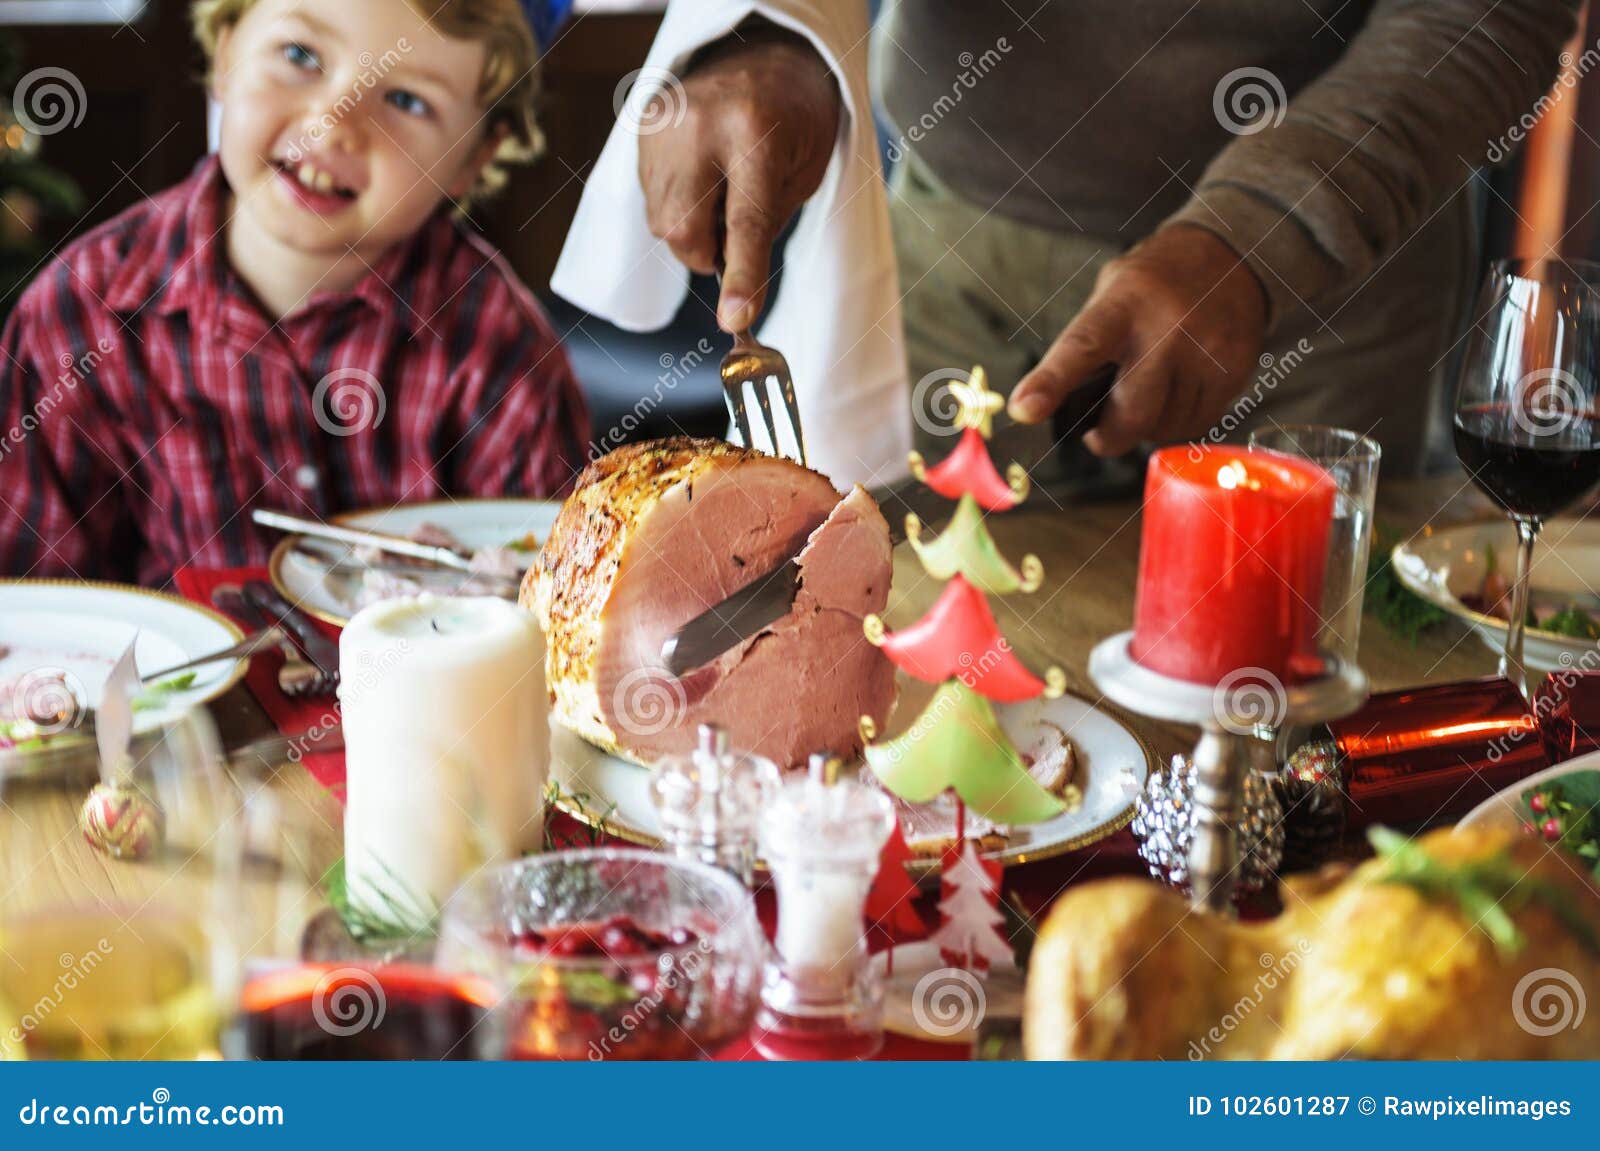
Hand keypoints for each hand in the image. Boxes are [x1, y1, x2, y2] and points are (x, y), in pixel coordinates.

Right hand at [638, 27, 840, 331]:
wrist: (765, 49)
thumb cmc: (798, 116)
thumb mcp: (805, 171)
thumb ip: (767, 225)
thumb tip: (730, 280)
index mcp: (755, 131)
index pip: (745, 222)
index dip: (741, 277)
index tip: (735, 321)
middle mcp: (700, 125)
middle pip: (683, 230)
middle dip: (706, 254)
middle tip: (732, 236)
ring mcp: (665, 124)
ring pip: (661, 221)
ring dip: (692, 229)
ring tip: (721, 190)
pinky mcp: (644, 127)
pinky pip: (651, 197)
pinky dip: (678, 203)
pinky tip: (702, 174)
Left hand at [1006, 225, 1268, 457]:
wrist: (1231, 257)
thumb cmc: (1153, 287)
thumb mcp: (1111, 294)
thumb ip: (1087, 344)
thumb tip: (1057, 406)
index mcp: (1123, 304)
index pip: (1080, 348)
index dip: (1049, 383)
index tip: (1024, 410)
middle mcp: (1167, 328)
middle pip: (1131, 414)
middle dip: (1109, 437)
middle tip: (1098, 435)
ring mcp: (1206, 352)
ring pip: (1163, 427)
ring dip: (1148, 425)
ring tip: (1150, 392)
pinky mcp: (1234, 372)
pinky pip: (1196, 423)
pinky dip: (1179, 419)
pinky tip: (1178, 390)